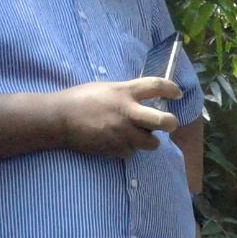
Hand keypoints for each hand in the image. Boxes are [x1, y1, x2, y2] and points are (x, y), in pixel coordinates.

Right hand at [54, 77, 180, 157]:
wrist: (59, 119)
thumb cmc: (82, 100)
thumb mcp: (106, 89)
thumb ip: (127, 95)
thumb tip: (146, 101)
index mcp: (124, 92)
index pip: (155, 86)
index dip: (171, 89)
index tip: (177, 93)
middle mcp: (127, 113)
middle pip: (163, 121)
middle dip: (171, 123)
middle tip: (170, 123)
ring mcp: (123, 133)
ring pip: (151, 143)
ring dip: (147, 140)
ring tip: (134, 134)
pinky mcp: (117, 148)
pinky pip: (132, 151)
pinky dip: (128, 147)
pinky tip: (115, 140)